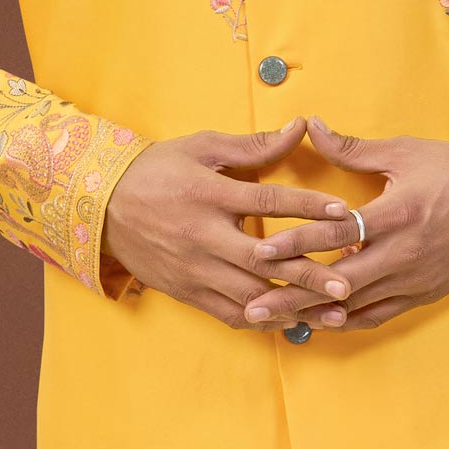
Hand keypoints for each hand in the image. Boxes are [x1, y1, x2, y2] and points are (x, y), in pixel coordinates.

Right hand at [101, 117, 360, 329]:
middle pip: (263, 260)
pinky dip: (264, 320)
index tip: (344, 212)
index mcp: (208, 195)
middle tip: (347, 283)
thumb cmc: (156, 170)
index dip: (308, 206)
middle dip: (308, 273)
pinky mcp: (187, 292)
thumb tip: (301, 127)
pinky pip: (230, 314)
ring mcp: (194, 269)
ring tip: (332, 312)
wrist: (101, 206)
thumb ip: (253, 144)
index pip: (266, 202)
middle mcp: (202, 236)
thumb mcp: (201, 148)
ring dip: (293, 305)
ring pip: (250, 295)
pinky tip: (294, 322)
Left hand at [252, 116, 448, 328]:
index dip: (296, 245)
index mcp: (399, 214)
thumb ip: (352, 148)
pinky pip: (378, 315)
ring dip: (314, 315)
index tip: (259, 254)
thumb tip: (309, 126)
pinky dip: (347, 320)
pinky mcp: (424, 295)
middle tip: (252, 307)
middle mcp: (406, 254)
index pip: (337, 235)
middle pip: (338, 282)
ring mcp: (416, 280)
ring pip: (355, 306)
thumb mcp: (405, 152)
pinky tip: (319, 322)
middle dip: (292, 297)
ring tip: (276, 323)